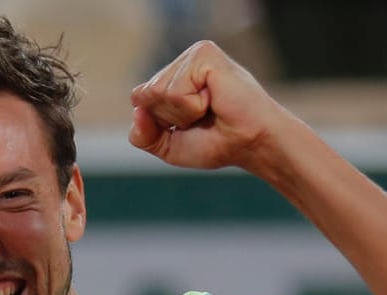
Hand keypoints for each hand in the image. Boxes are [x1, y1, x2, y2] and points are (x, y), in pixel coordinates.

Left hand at [128, 40, 294, 173]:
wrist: (249, 144)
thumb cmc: (216, 142)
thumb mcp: (167, 146)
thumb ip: (142, 135)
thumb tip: (137, 111)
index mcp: (173, 76)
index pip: (138, 99)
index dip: (157, 122)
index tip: (187, 125)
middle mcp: (182, 62)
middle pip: (144, 95)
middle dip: (169, 118)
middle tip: (202, 117)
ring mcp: (193, 55)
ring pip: (157, 93)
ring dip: (182, 113)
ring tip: (209, 108)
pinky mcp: (204, 55)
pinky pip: (175, 91)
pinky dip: (192, 106)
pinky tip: (214, 99)